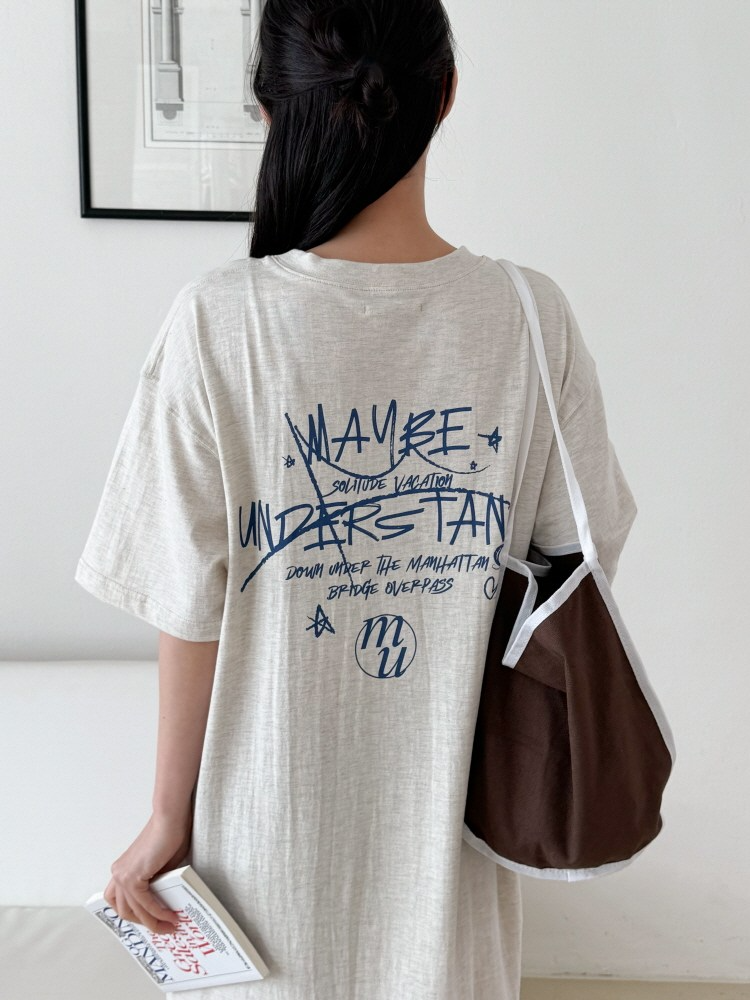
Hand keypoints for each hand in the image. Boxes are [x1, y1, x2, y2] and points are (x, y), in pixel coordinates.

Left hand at [103, 810, 192, 933]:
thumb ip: (157, 883)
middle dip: (145, 923)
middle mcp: (117, 874)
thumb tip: (163, 902)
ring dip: (153, 922)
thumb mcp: (161, 867)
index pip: (123, 902)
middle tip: (165, 928)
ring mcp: (122, 876)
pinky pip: (144, 903)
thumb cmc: (169, 836)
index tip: (155, 922)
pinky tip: (170, 915)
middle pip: (125, 911)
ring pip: (133, 911)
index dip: (138, 915)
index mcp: (122, 870)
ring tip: (170, 926)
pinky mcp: (132, 877)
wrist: (170, 819)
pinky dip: (157, 912)